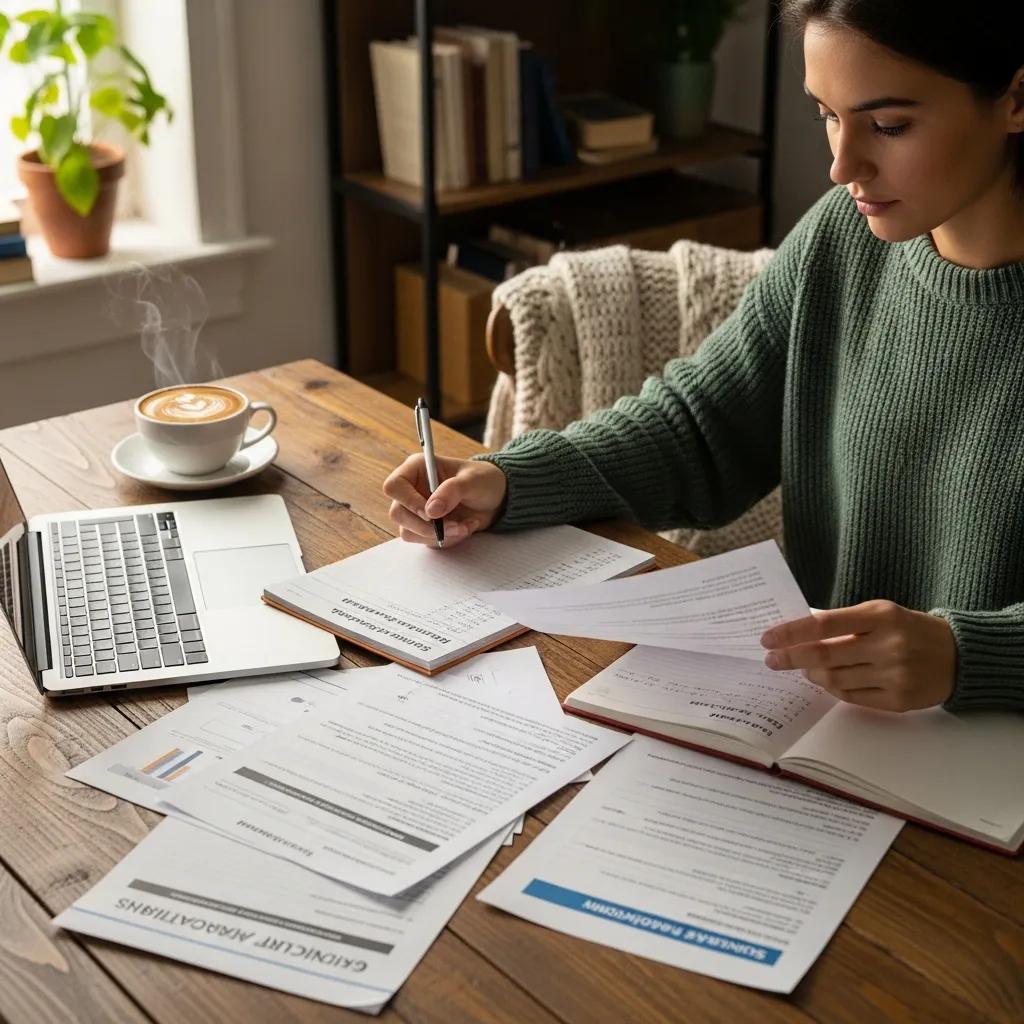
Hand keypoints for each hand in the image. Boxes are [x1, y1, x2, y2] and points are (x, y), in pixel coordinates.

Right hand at [383, 454, 507, 547]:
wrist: (496, 499)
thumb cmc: (483, 480)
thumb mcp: (472, 480)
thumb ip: (451, 491)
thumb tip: (430, 511)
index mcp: (417, 468)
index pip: (394, 486)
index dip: (408, 501)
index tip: (431, 512)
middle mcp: (411, 489)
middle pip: (398, 513)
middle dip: (427, 526)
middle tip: (455, 526)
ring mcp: (416, 510)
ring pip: (409, 532)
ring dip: (440, 535)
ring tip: (465, 526)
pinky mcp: (424, 527)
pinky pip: (425, 542)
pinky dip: (447, 540)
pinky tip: (464, 528)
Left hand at [760, 600, 956, 711]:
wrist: (958, 655)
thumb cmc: (908, 629)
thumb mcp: (880, 613)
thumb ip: (843, 622)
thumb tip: (798, 633)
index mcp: (880, 616)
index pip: (824, 624)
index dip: (791, 633)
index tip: (768, 639)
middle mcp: (888, 645)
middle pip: (824, 655)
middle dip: (791, 658)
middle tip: (772, 660)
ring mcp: (894, 674)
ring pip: (834, 679)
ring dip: (813, 674)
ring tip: (806, 669)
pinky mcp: (899, 700)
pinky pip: (851, 698)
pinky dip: (833, 689)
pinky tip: (828, 681)